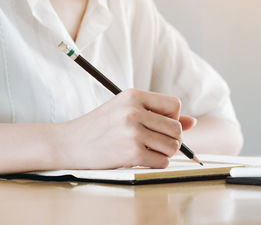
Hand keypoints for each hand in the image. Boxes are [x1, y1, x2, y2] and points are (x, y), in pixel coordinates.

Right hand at [55, 89, 195, 168]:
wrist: (68, 143)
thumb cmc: (100, 127)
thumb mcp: (126, 110)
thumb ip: (158, 114)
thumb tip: (192, 122)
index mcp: (134, 95)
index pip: (174, 105)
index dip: (172, 117)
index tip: (159, 125)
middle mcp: (134, 111)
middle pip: (176, 128)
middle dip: (171, 139)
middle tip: (155, 142)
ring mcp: (133, 132)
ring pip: (172, 146)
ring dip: (165, 153)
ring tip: (148, 150)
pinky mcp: (131, 153)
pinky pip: (162, 162)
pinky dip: (157, 164)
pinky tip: (142, 160)